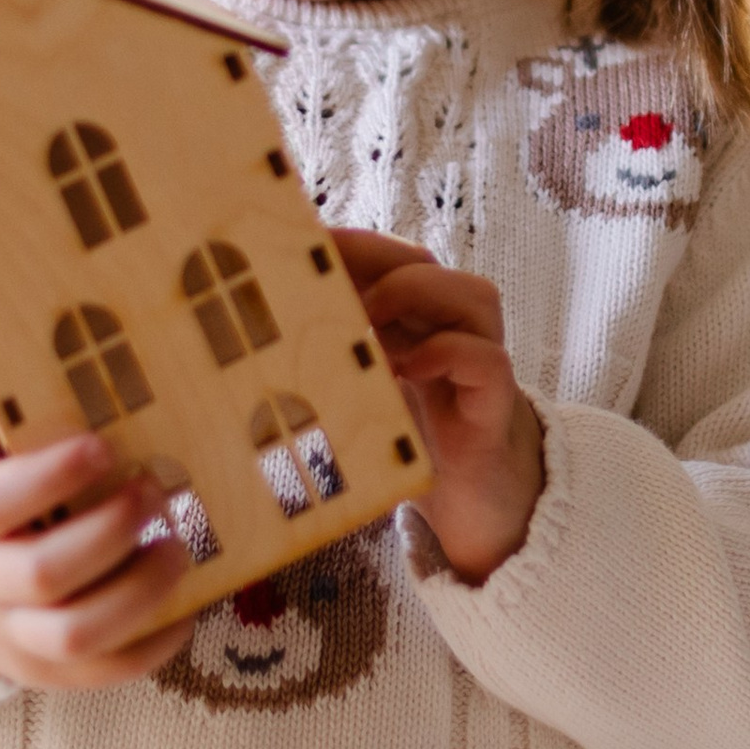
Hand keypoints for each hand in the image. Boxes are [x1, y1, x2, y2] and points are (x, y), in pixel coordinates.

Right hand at [0, 308, 195, 686]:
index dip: (49, 479)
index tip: (101, 446)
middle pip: (43, 575)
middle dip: (109, 533)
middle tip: (157, 490)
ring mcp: (13, 634)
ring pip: (76, 635)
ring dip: (139, 594)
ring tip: (179, 545)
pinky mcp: (48, 671)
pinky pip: (103, 674)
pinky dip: (151, 647)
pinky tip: (188, 603)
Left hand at [333, 229, 542, 584]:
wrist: (475, 506)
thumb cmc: (411, 444)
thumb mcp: (361, 398)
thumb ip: (331, 370)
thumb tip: (254, 351)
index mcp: (416, 324)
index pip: (389, 259)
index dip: (353, 244)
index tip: (307, 242)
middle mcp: (453, 330)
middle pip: (426, 263)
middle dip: (375, 257)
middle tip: (325, 276)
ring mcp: (480, 361)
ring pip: (474, 294)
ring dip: (417, 295)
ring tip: (369, 321)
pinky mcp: (495, 402)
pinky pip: (486, 359)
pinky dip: (451, 352)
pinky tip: (409, 368)